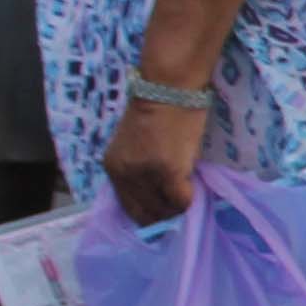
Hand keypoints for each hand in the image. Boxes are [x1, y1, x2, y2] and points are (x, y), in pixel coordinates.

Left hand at [100, 93, 206, 226]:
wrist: (168, 89)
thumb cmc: (158, 110)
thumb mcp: (136, 145)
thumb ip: (140, 170)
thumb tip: (159, 194)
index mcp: (113, 167)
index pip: (129, 208)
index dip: (149, 216)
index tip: (165, 214)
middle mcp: (124, 174)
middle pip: (146, 214)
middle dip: (165, 215)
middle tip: (180, 206)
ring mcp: (145, 175)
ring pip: (165, 210)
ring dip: (178, 207)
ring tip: (186, 191)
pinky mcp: (167, 172)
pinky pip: (181, 201)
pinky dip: (189, 198)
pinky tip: (192, 184)